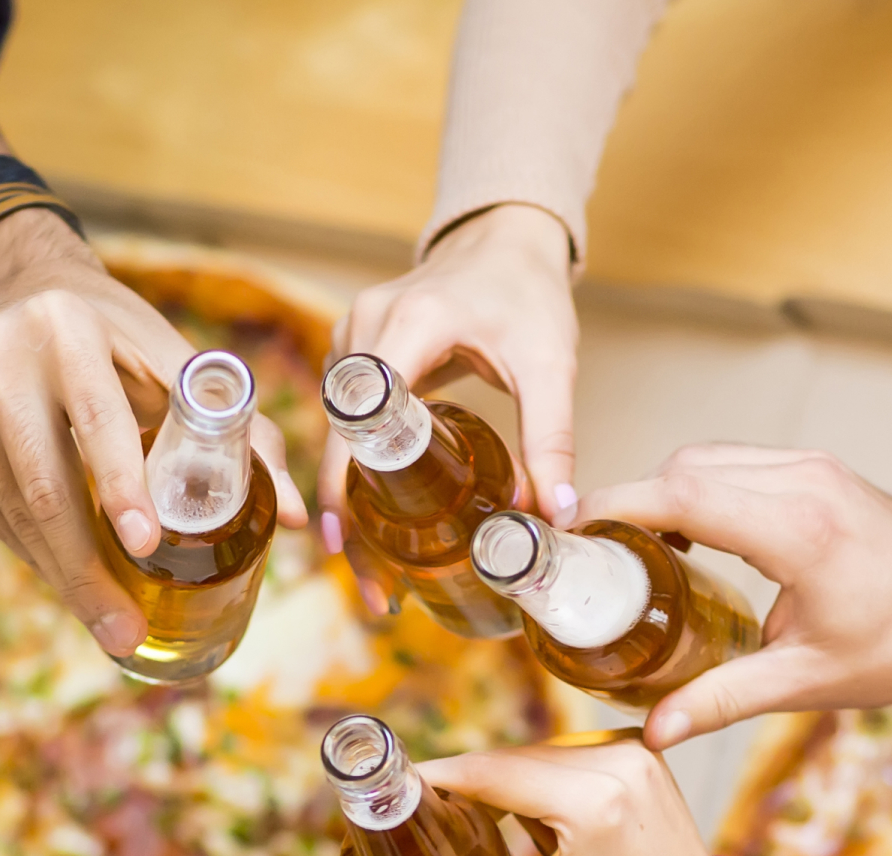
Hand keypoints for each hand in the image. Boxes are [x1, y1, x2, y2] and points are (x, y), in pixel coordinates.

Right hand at [0, 211, 307, 656]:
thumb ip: (239, 434)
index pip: (95, 419)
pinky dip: (38, 557)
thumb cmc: (118, 341)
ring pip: (16, 511)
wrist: (16, 293)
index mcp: (68, 327)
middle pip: (45, 485)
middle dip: (89, 570)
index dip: (121, 486)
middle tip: (126, 632)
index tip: (146, 546)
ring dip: (65, 578)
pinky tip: (73, 583)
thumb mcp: (172, 362)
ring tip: (111, 627)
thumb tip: (295, 520)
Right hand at [317, 204, 576, 599]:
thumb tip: (558, 514)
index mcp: (409, 323)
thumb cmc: (526, 295)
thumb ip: (553, 438)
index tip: (344, 541)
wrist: (504, 241)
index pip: (360, 413)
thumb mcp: (550, 365)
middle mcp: (364, 326)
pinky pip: (343, 418)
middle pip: (337, 434)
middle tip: (369, 579)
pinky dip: (355, 466)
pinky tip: (373, 515)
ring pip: (334, 431)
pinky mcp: (352, 351)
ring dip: (347, 494)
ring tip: (372, 564)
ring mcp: (350, 336)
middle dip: (345, 510)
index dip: (344, 482)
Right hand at [355, 741, 767, 855]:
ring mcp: (632, 753)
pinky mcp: (640, 754)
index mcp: (593, 805)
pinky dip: (531, 777)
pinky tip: (508, 815)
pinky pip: (563, 753)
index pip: (487, 772)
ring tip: (453, 822)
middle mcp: (616, 764)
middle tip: (413, 821)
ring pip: (532, 751)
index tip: (389, 798)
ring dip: (493, 781)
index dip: (431, 781)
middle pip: (505, 758)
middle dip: (457, 785)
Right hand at [575, 445, 891, 749]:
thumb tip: (656, 731)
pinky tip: (684, 536)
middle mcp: (804, 484)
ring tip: (632, 549)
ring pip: (706, 458)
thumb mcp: (805, 681)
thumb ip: (721, 700)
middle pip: (684, 468)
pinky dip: (696, 489)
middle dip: (629, 501)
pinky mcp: (817, 471)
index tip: (572, 529)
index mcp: (798, 531)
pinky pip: (735, 462)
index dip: (616, 505)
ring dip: (661, 493)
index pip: (682, 495)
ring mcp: (813, 469)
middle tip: (594, 554)